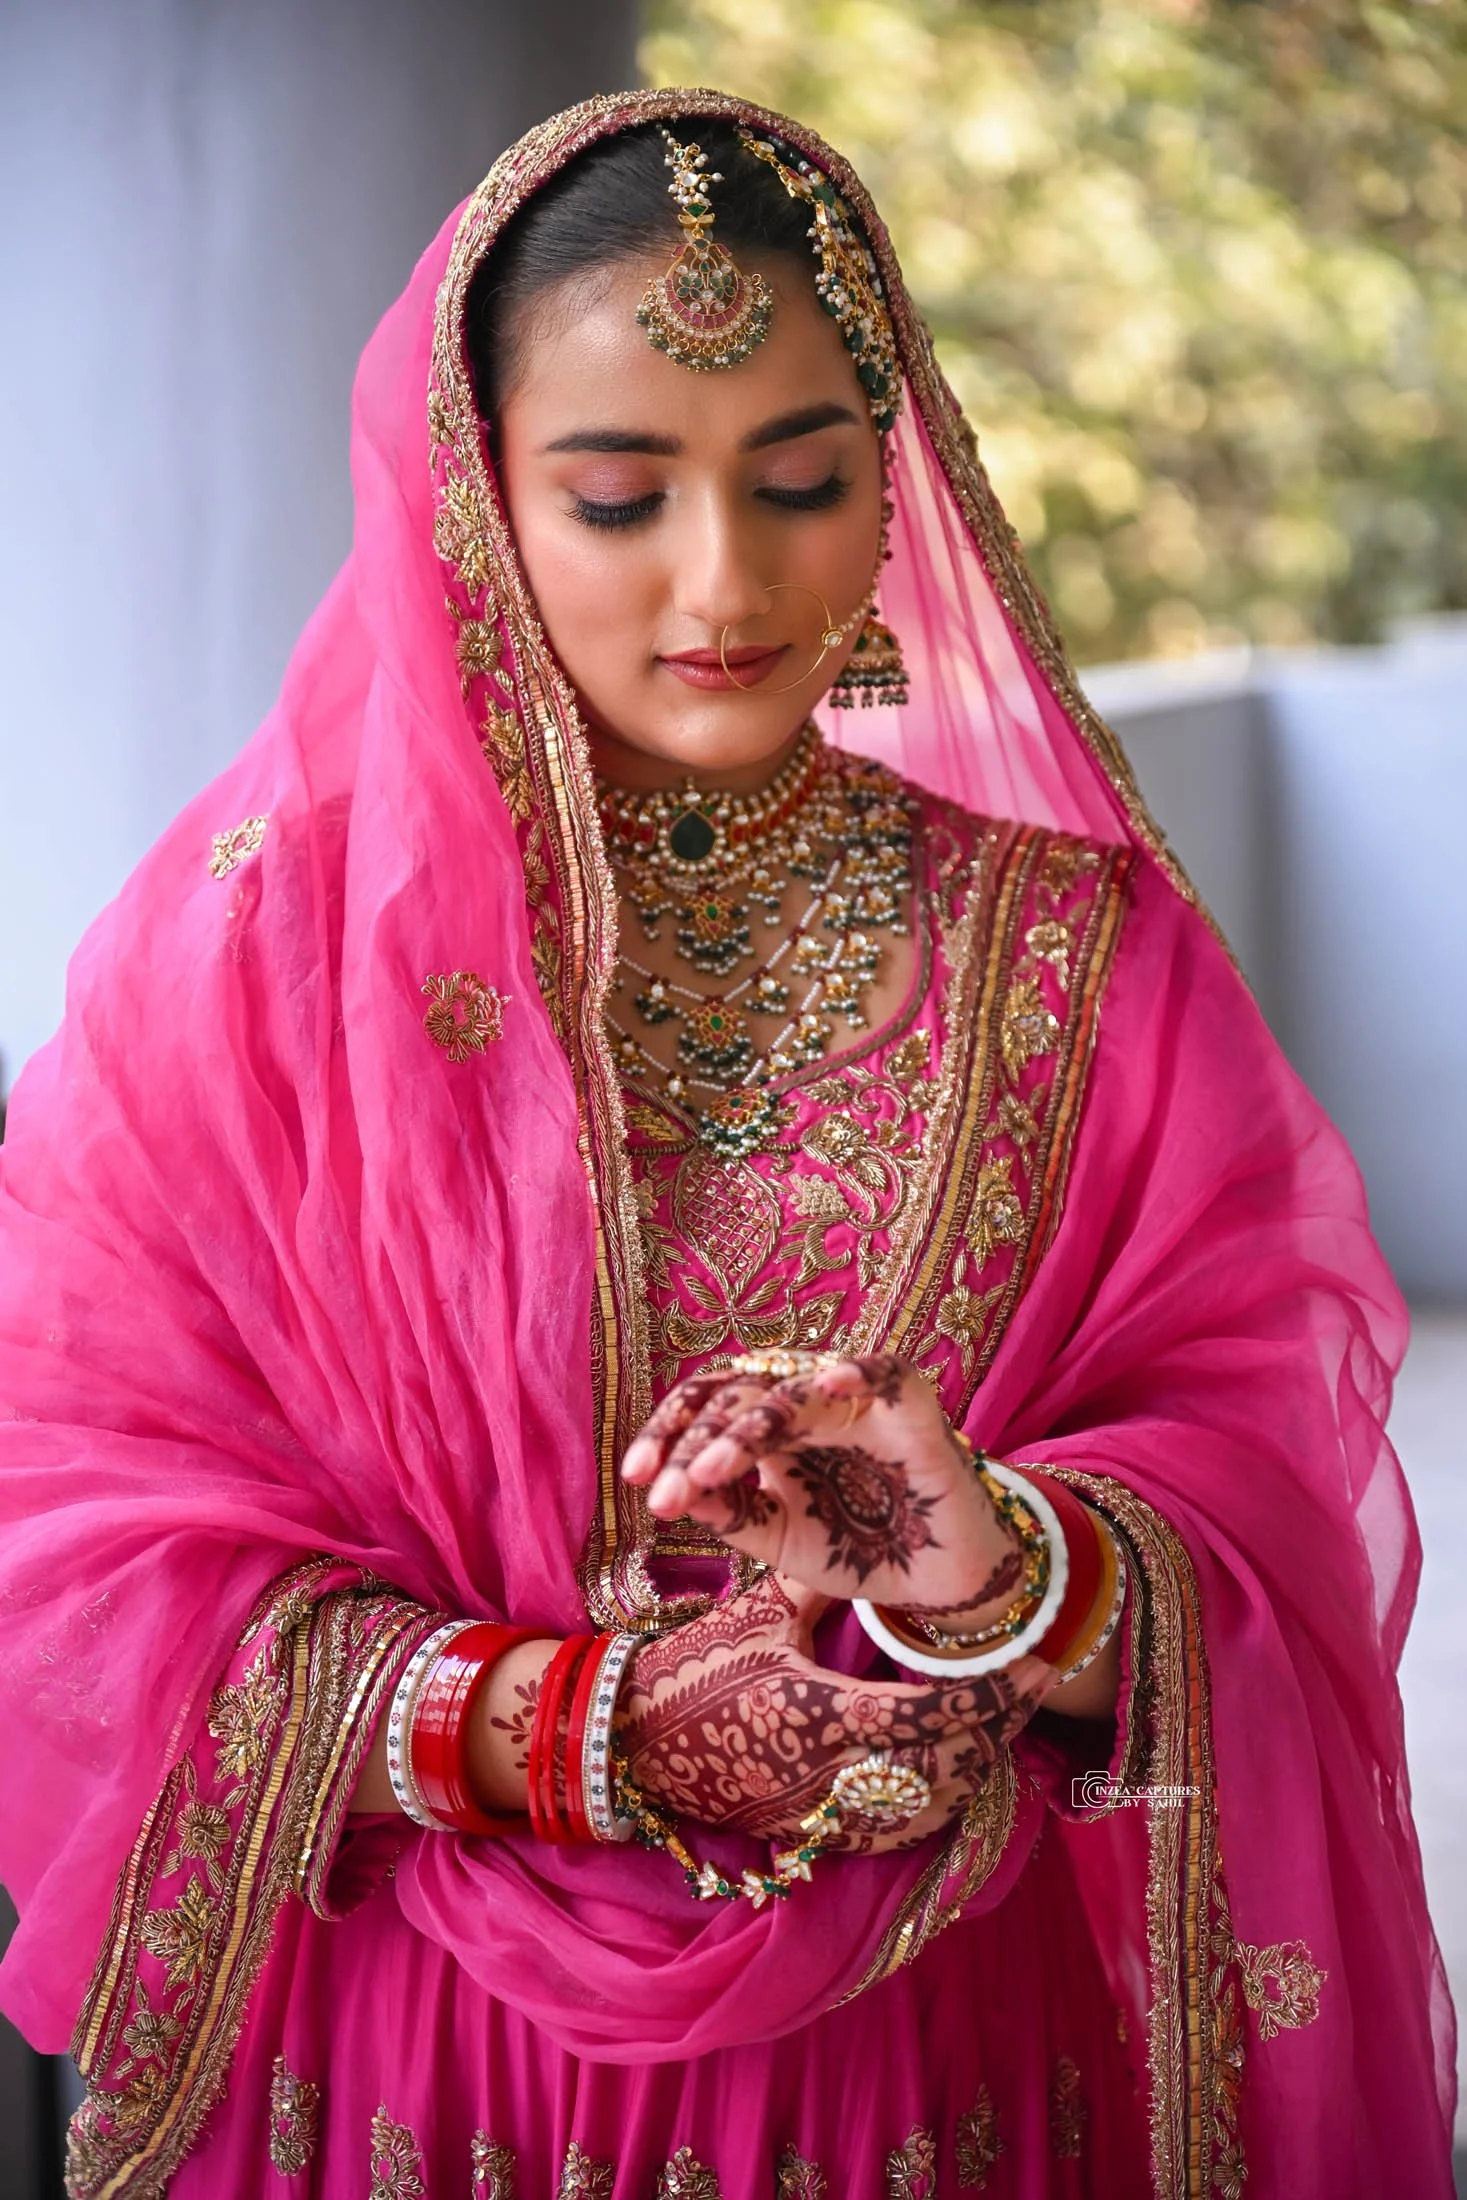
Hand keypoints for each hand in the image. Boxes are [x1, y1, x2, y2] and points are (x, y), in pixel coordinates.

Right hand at [614, 1570, 1058, 1851]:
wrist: (628, 1742)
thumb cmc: (690, 1668)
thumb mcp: (760, 1613)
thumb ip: (826, 1584)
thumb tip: (876, 1552)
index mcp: (824, 1715)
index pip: (937, 1714)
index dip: (995, 1693)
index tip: (1034, 1661)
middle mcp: (832, 1778)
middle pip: (951, 1767)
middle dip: (999, 1728)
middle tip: (1032, 1685)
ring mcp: (824, 1816)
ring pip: (932, 1807)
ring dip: (975, 1766)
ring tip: (1000, 1721)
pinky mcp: (811, 1836)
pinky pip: (896, 1833)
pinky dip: (935, 1802)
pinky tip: (950, 1769)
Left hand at [621, 1354, 1024, 1619]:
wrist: (938, 1581)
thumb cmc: (859, 1549)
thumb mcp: (779, 1539)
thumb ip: (730, 1514)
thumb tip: (667, 1492)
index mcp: (769, 1428)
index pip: (709, 1408)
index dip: (669, 1435)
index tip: (636, 1479)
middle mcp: (807, 1402)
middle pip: (739, 1396)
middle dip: (694, 1443)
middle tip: (666, 1491)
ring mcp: (857, 1398)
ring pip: (792, 1391)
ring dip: (747, 1428)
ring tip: (711, 1469)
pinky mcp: (910, 1401)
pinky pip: (882, 1372)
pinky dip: (856, 1372)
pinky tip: (827, 1385)